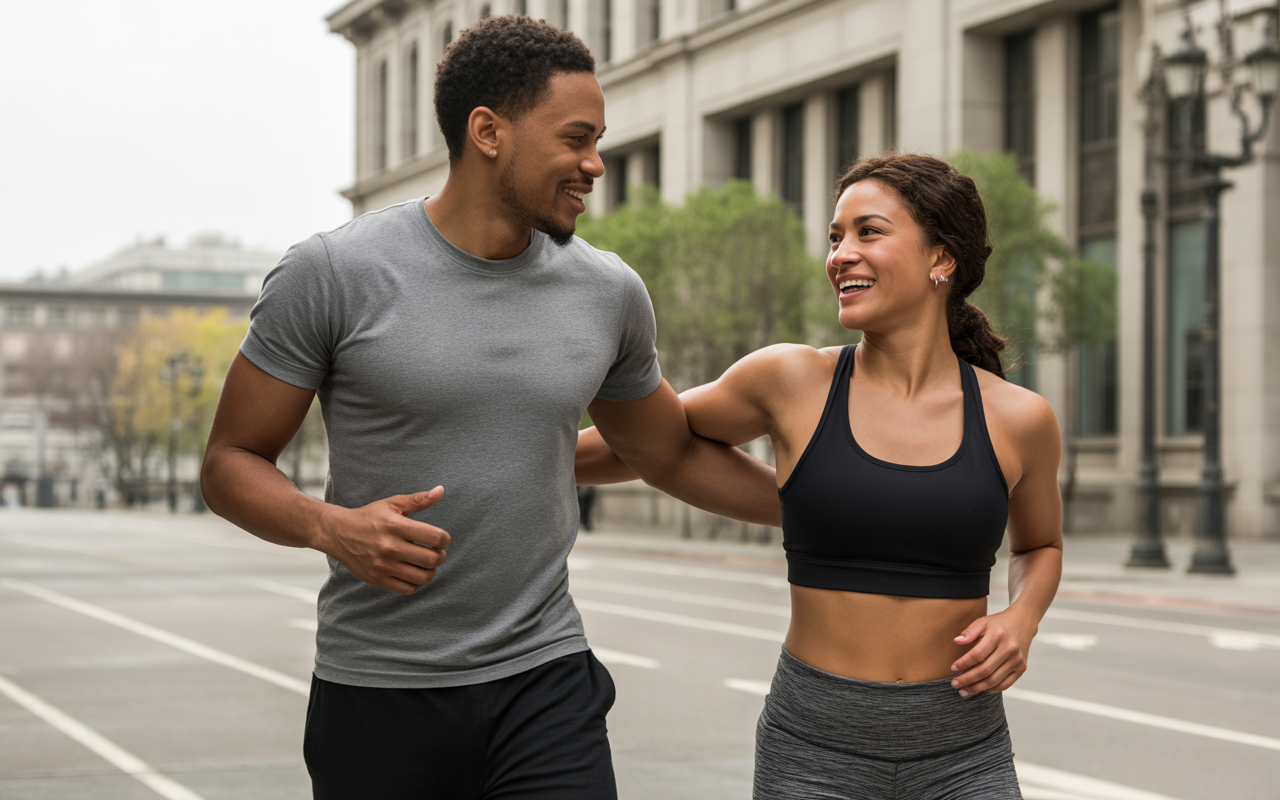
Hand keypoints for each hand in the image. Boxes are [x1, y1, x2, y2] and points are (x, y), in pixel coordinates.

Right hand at [314, 487, 450, 594]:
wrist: (338, 533)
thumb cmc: (369, 517)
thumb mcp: (392, 503)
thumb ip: (418, 499)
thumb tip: (441, 490)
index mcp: (396, 526)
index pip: (436, 537)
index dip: (445, 539)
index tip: (440, 539)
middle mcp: (390, 547)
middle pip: (433, 559)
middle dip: (440, 556)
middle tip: (436, 552)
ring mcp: (383, 565)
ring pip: (423, 577)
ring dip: (430, 571)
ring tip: (425, 563)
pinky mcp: (377, 579)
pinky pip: (408, 589)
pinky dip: (415, 582)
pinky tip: (411, 571)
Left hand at [949, 608, 1037, 696]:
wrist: (1023, 622)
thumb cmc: (999, 624)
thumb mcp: (983, 622)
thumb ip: (969, 631)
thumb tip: (957, 641)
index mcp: (998, 635)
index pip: (977, 654)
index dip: (963, 664)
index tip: (953, 668)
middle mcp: (1010, 648)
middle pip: (985, 670)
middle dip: (967, 679)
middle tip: (955, 684)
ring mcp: (1017, 660)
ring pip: (994, 680)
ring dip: (977, 688)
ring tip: (964, 691)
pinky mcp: (1021, 668)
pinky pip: (1005, 684)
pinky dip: (992, 689)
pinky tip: (981, 688)